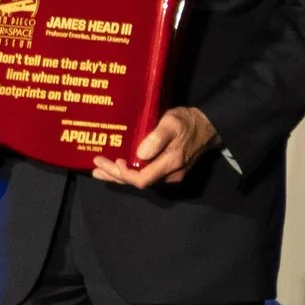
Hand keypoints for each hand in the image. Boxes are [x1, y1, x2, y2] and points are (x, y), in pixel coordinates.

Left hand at [92, 106, 217, 188]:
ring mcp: (170, 175)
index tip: (110, 160)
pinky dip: (130, 172)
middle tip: (96, 167)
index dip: (123, 174)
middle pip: (138, 183)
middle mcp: (170, 175)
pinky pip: (146, 175)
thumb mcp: (172, 123)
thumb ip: (157, 138)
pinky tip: (119, 167)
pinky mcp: (169, 171)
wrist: (208, 126)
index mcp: (170, 163)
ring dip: (119, 175)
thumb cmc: (188, 122)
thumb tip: (139, 155)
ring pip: (141, 180)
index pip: (141, 179)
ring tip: (100, 171)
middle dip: (115, 175)